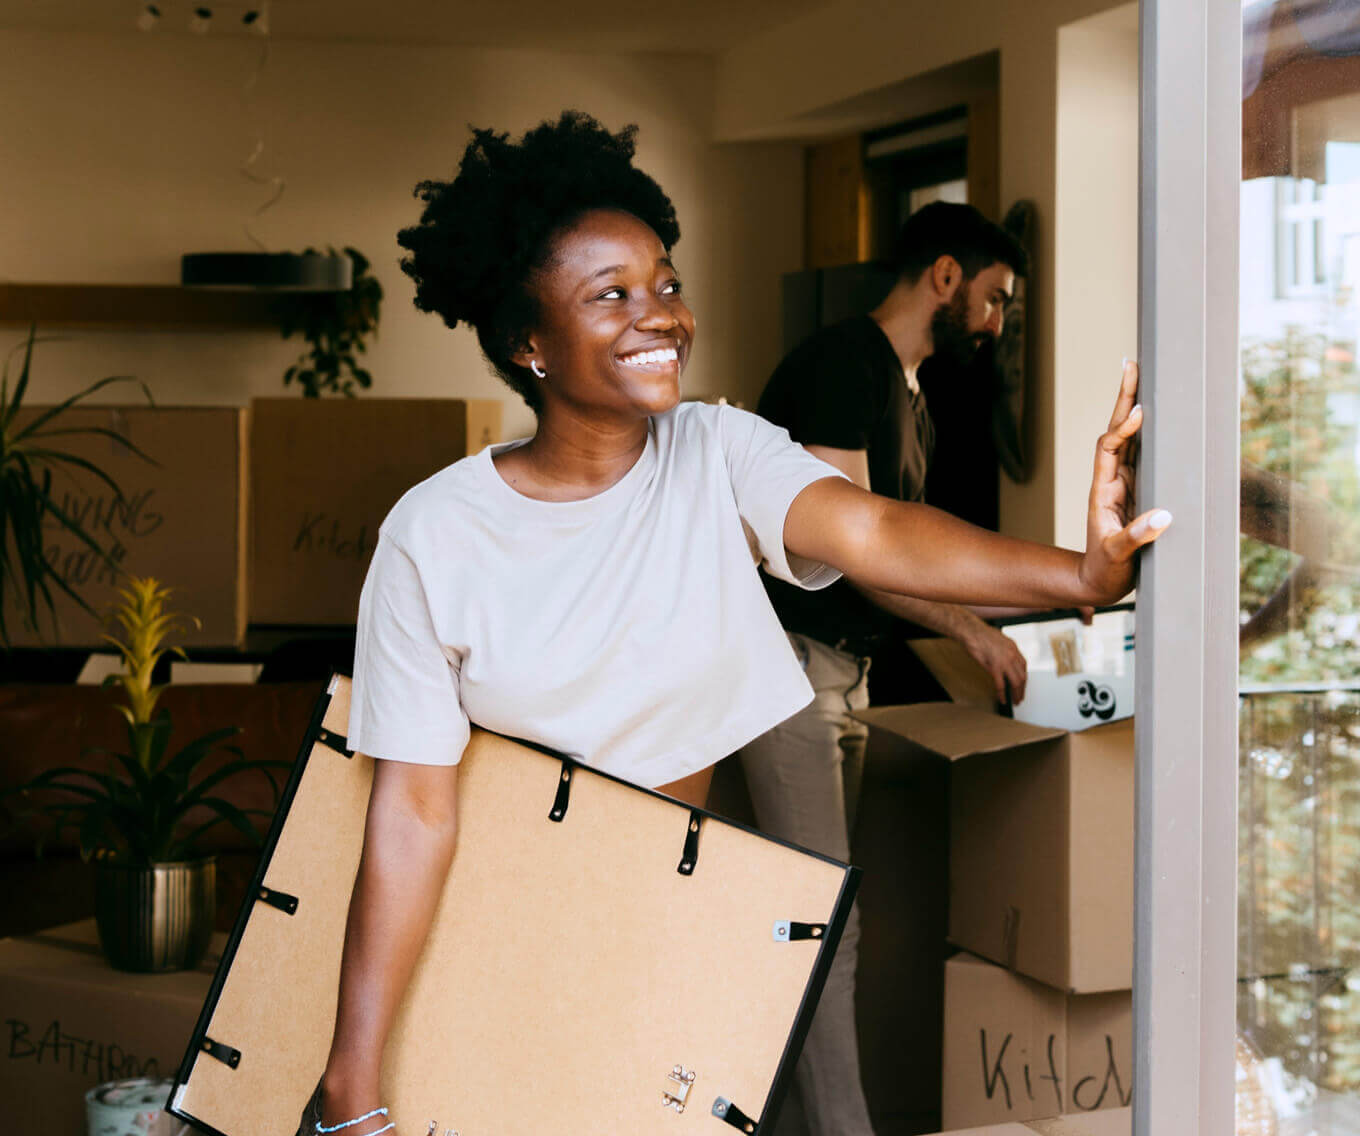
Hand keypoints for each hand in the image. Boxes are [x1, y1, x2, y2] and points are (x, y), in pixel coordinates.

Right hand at [960, 620, 1027, 705]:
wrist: (971, 631)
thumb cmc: (979, 635)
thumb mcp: (997, 642)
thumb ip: (1003, 652)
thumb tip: (1002, 663)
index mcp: (1013, 648)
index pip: (1024, 666)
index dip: (1023, 678)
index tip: (1022, 685)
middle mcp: (1012, 654)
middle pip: (1023, 676)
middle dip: (1022, 689)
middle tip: (1020, 697)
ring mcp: (1004, 661)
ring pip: (1016, 682)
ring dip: (1016, 693)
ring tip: (1015, 700)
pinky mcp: (994, 667)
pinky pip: (1001, 684)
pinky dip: (1002, 694)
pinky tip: (1002, 699)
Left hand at [1078, 360, 1171, 602]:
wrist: (1098, 582)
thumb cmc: (1105, 569)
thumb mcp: (1118, 555)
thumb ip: (1135, 537)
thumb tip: (1163, 517)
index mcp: (1104, 490)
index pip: (1110, 449)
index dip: (1123, 429)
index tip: (1139, 411)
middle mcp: (1112, 480)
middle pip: (1118, 431)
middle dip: (1125, 398)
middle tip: (1131, 364)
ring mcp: (1124, 482)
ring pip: (1130, 437)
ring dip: (1134, 406)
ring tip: (1141, 374)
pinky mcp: (1137, 489)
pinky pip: (1142, 453)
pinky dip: (1148, 431)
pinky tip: (1154, 412)